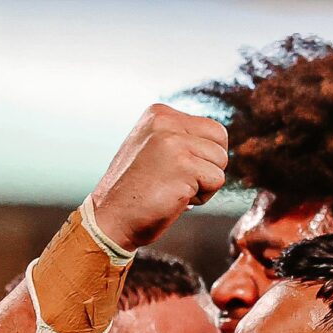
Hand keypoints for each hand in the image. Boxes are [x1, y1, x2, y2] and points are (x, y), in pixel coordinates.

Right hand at [91, 104, 227, 250]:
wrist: (112, 218)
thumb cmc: (134, 192)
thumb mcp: (153, 149)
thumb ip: (179, 139)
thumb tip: (217, 145)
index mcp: (160, 114)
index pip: (211, 129)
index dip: (204, 157)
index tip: (179, 171)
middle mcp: (167, 122)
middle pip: (220, 142)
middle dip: (209, 168)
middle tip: (182, 182)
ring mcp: (175, 143)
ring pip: (220, 163)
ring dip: (204, 185)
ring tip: (175, 190)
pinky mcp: (183, 167)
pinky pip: (216, 181)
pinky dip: (202, 198)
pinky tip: (177, 199)